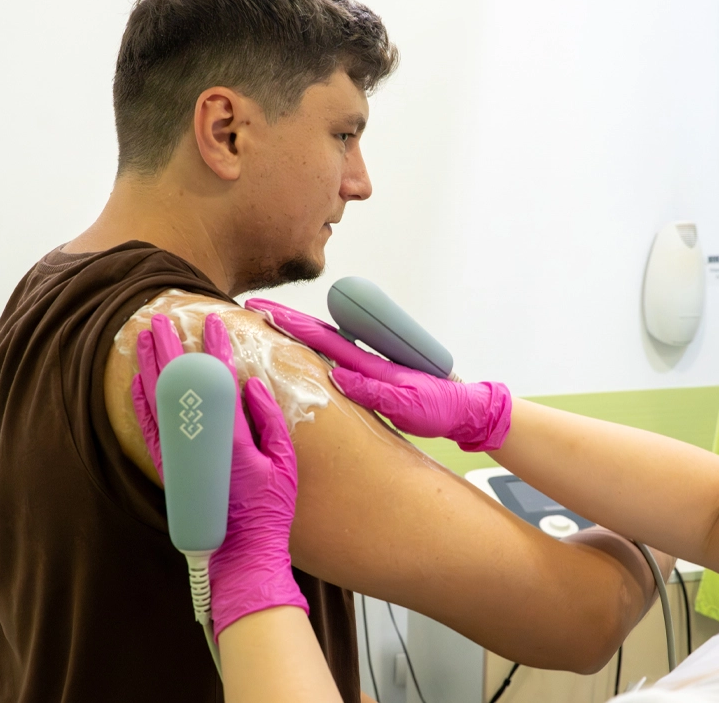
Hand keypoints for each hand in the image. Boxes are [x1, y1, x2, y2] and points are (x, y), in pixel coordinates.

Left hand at [130, 312, 306, 639]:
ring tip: (146, 338)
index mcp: (232, 440)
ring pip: (158, 403)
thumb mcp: (284, 464)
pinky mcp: (169, 471)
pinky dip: (143, 403)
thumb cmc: (270, 511)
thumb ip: (269, 421)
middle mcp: (199, 446)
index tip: (212, 323)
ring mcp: (180, 459)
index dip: (214, 350)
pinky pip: (150, 430)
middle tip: (161, 319)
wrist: (241, 553)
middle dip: (169, 349)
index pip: (220, 383)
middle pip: (179, 387)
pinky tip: (139, 382)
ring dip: (150, 368)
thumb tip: (251, 385)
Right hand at [245, 298, 512, 451]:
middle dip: (286, 321)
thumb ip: (375, 390)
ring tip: (269, 322)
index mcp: (370, 363)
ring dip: (296, 332)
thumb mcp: (409, 404)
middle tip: (255, 308)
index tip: (265, 311)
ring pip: (325, 345)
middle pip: (318, 335)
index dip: (292, 325)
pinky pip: (335, 360)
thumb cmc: (440, 407)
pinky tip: (300, 349)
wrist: (463, 410)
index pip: (322, 339)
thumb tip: (339, 376)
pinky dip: (313, 350)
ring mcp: (367, 367)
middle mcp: (365, 360)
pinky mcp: (371, 377)